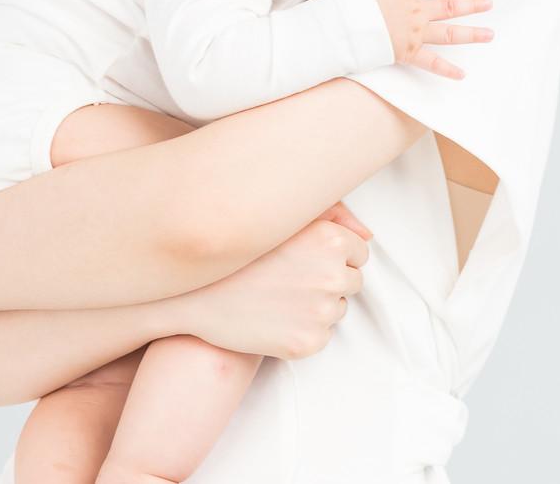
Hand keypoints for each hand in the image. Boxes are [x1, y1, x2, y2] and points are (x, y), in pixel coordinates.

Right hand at [161, 203, 372, 358]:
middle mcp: (332, 275)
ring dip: (317, 305)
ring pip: (338, 309)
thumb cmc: (239, 252)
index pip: (359, 252)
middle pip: (352, 282)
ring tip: (278, 297)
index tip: (305, 258)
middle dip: (328, 280)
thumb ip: (333, 216)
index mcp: (331, 240)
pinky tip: (275, 319)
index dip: (332, 255)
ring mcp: (321, 313)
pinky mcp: (308, 343)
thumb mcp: (285, 219)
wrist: (192, 295)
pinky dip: (304, 331)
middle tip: (289, 279)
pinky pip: (322, 336)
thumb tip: (368, 235)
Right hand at [359, 0, 494, 79]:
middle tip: (490, 3)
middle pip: (450, 7)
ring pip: (449, 34)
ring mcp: (415, 34)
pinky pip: (432, 63)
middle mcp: (417, 12)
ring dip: (471, 34)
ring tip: (490, 35)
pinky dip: (447, 70)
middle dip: (472, 5)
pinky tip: (462, 75)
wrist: (346, 27)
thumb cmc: (355, 0)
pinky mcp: (409, 53)